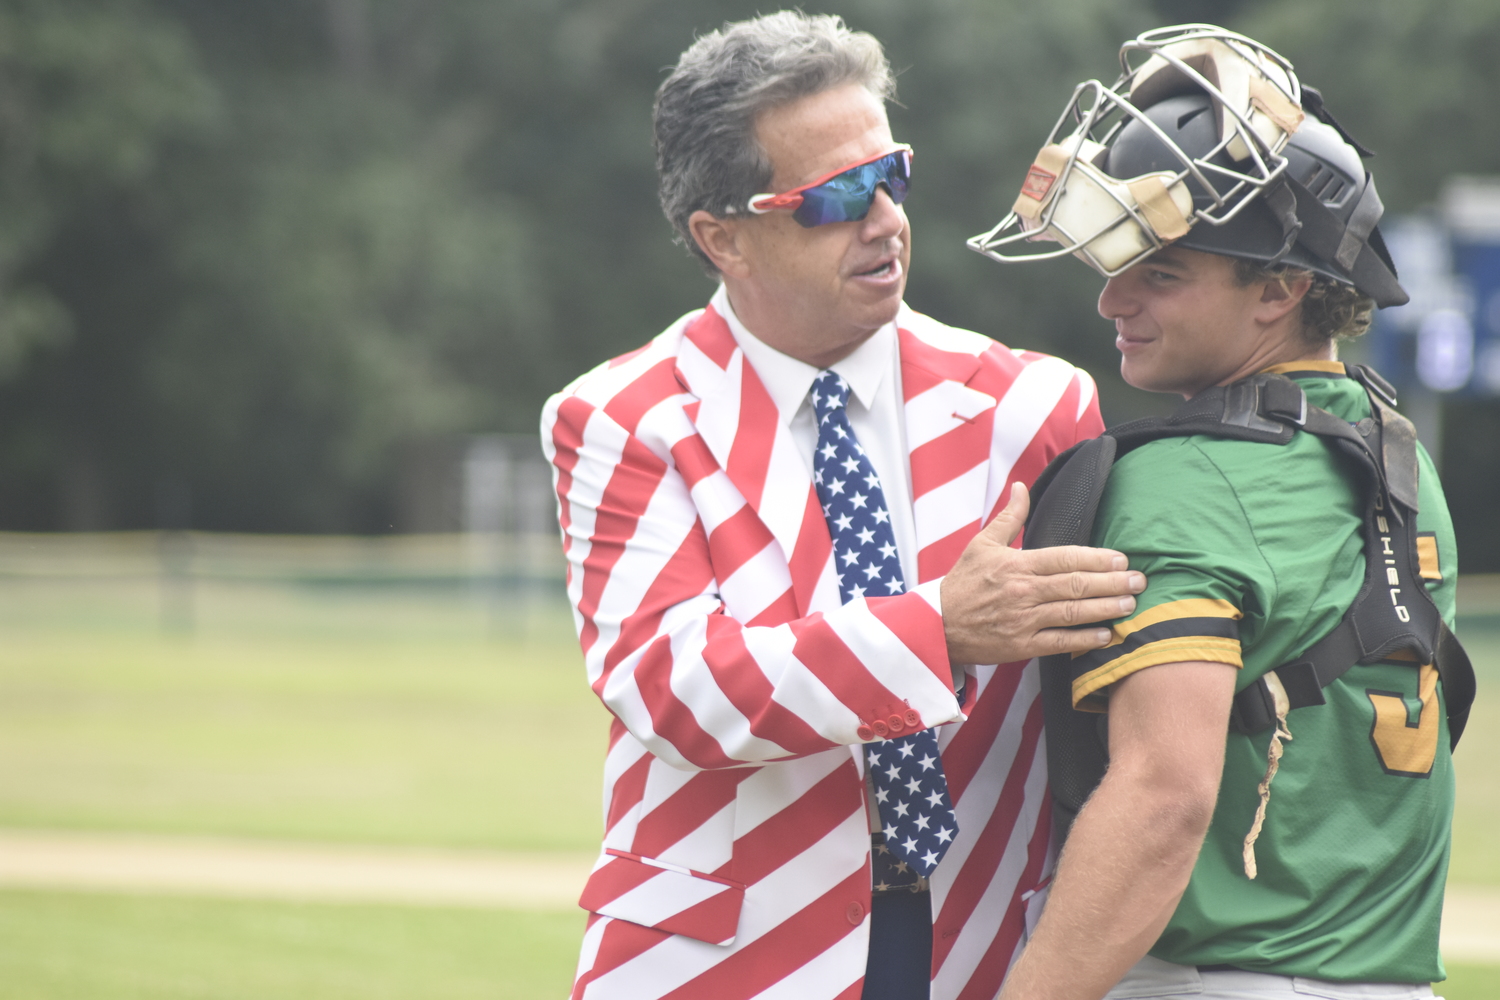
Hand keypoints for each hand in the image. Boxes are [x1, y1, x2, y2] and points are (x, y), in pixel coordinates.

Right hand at [940, 482, 1144, 664]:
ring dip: (1105, 609)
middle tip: (1139, 581)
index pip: (1065, 558)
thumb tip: (1021, 487)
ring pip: (1072, 613)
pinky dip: (1084, 640)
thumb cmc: (962, 583)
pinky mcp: (1021, 646)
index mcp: (1017, 564)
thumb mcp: (981, 544)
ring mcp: (1024, 620)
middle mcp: (1023, 591)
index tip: (1121, 559)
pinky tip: (1106, 635)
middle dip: (1112, 583)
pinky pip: (1059, 642)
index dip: (1096, 558)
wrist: (937, 624)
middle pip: (1076, 585)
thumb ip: (1009, 517)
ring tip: (1130, 604)